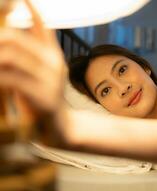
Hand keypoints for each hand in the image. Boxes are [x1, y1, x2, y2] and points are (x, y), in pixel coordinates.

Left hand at [0, 0, 66, 116]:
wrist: (58, 127)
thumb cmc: (42, 98)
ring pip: (12, 56)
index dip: (30, 10)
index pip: (41, 26)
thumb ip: (32, 55)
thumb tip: (15, 34)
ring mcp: (51, 79)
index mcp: (53, 55)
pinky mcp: (45, 96)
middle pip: (16, 39)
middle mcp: (55, 63)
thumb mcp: (41, 73)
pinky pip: (12, 79)